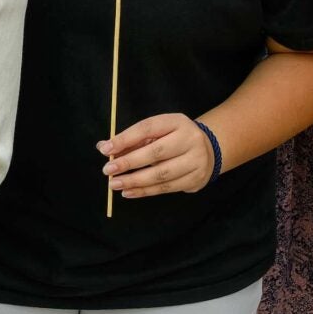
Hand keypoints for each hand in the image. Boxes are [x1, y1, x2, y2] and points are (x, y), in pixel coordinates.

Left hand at [99, 113, 217, 197]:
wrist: (208, 150)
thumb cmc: (174, 139)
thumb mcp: (157, 132)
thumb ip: (132, 139)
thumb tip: (104, 147)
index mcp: (177, 122)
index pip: (148, 128)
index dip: (125, 139)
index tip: (105, 149)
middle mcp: (190, 139)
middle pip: (155, 152)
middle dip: (128, 162)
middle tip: (108, 170)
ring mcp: (196, 160)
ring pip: (161, 174)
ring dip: (134, 181)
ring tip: (115, 184)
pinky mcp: (195, 179)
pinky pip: (166, 188)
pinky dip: (145, 191)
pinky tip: (129, 192)